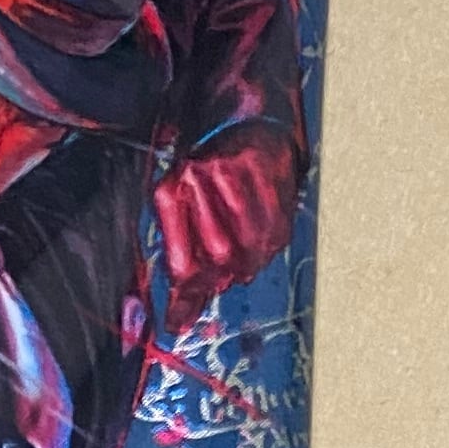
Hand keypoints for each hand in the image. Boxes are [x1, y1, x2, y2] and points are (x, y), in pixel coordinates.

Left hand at [152, 135, 301, 323]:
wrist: (244, 127)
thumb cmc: (204, 175)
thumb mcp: (175, 210)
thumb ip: (178, 262)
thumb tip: (179, 318)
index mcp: (173, 189)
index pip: (181, 261)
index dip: (186, 296)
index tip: (179, 320)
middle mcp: (205, 179)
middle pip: (219, 257)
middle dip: (219, 278)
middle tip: (217, 279)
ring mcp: (241, 176)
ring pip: (251, 250)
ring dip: (244, 265)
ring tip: (237, 257)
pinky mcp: (273, 180)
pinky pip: (275, 235)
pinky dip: (266, 249)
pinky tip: (257, 242)